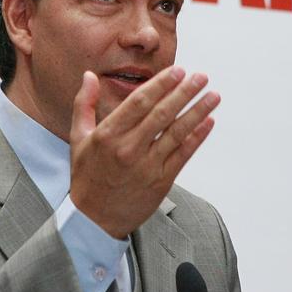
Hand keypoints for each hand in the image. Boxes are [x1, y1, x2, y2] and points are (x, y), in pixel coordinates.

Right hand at [68, 66, 219, 238]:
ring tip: (213, 96)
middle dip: (184, 93)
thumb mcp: (78, 138)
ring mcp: (147, 166)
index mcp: (108, 135)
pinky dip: (197, 137)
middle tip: (201, 77)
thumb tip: (89, 76)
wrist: (94, 220)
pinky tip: (209, 122)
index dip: (161, 84)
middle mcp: (128, 148)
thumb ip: (84, 104)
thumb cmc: (87, 176)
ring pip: (177, 133)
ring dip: (198, 112)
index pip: (139, 102)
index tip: (177, 71)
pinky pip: (183, 155)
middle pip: (162, 114)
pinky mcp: (161, 181)